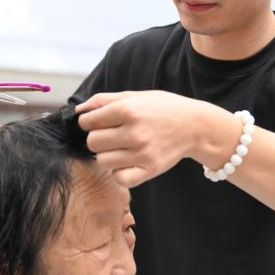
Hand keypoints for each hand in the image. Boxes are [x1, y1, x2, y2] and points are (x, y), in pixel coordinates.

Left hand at [76, 91, 232, 186]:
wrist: (195, 126)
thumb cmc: (163, 109)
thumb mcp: (136, 96)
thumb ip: (104, 100)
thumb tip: (79, 110)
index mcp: (128, 110)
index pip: (88, 122)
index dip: (89, 122)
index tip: (99, 123)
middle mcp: (134, 132)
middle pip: (92, 142)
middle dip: (98, 139)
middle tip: (112, 136)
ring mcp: (142, 153)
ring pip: (103, 161)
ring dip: (108, 155)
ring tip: (121, 148)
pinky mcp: (150, 170)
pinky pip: (119, 178)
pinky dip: (119, 172)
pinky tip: (127, 162)